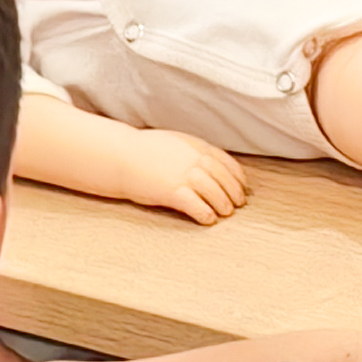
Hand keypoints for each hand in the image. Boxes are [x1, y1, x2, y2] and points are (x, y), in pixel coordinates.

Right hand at [121, 127, 250, 224]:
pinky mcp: (172, 191)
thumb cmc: (144, 150)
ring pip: (214, 193)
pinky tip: (208, 219)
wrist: (120, 156)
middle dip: (233, 192)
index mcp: (196, 146)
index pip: (226, 162)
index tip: (241, 187)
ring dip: (222, 204)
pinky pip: (196, 205)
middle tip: (237, 204)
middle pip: (223, 178)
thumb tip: (209, 162)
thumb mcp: (175, 142)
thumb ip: (193, 150)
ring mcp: (183, 175)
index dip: (237, 177)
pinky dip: (205, 213)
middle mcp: (193, 159)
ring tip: (224, 213)